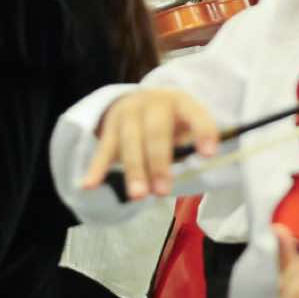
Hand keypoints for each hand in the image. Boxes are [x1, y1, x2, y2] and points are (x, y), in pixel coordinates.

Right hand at [80, 87, 219, 198]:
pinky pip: (103, 149)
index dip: (202, 132)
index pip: (194, 114)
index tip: (209, 154)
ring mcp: (126, 113)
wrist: (139, 102)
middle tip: (162, 191)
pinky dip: (96, 168)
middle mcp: (152, 103)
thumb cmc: (171, 122)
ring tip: (138, 196)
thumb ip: (192, 145)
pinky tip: (89, 185)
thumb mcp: (187, 125)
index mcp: (180, 101)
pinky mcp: (108, 127)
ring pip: (128, 141)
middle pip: (155, 131)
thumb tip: (197, 169)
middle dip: (158, 162)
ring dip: (133, 170)